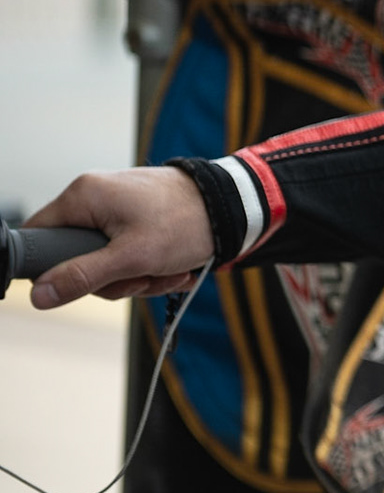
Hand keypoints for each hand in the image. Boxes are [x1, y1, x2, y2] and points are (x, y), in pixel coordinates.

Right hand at [24, 167, 215, 307]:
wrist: (237, 209)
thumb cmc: (187, 223)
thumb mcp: (131, 258)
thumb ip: (82, 277)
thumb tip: (39, 295)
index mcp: (83, 197)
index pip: (38, 238)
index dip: (54, 268)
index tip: (87, 282)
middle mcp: (95, 198)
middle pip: (77, 259)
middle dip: (116, 279)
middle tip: (145, 277)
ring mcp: (118, 210)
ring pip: (108, 263)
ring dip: (140, 278)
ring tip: (170, 272)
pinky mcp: (138, 221)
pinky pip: (130, 255)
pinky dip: (153, 268)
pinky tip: (178, 270)